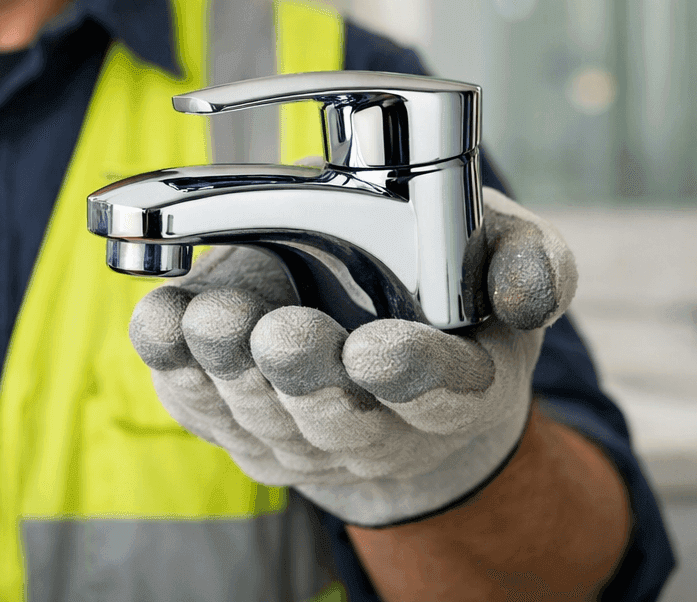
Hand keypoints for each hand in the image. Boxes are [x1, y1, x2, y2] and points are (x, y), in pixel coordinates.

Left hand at [128, 187, 576, 526]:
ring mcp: (298, 436)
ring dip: (230, 369)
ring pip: (259, 415)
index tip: (376, 348)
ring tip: (214, 319)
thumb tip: (529, 291)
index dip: (409, 375)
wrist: (378, 345)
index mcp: (458, 390)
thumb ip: (533, 264)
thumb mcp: (504, 259)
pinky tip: (163, 324)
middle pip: (337, 418)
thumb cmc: (446, 291)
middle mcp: (378, 430)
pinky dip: (173, 365)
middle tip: (280, 333)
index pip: (441, 395)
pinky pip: (197, 404)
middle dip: (303, 374)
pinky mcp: (233, 423)